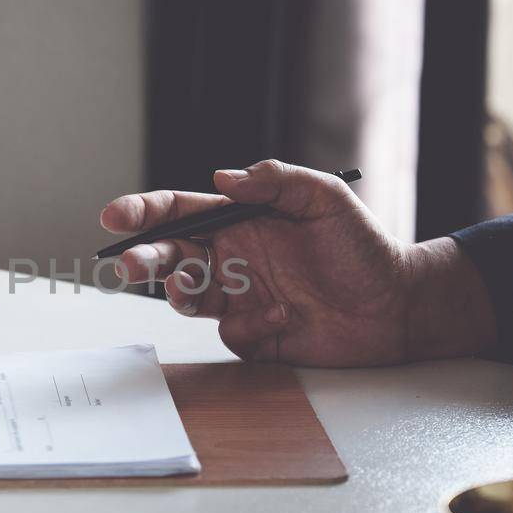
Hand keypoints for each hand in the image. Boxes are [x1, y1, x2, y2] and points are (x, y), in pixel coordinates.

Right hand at [99, 159, 494, 364]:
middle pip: (170, 256)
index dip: (143, 212)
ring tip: (198, 286)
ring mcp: (239, 298)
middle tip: (131, 265)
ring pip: (187, 296)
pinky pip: (229, 333)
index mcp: (240, 221)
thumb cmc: (364, 248)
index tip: (115, 216)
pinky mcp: (253, 336)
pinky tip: (284, 317)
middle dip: (145, 258)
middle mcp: (232, 258)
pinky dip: (249, 325)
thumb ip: (275, 181)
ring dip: (181, 292)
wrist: (396, 307)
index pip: (180, 212)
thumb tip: (222, 177)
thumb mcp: (325, 198)